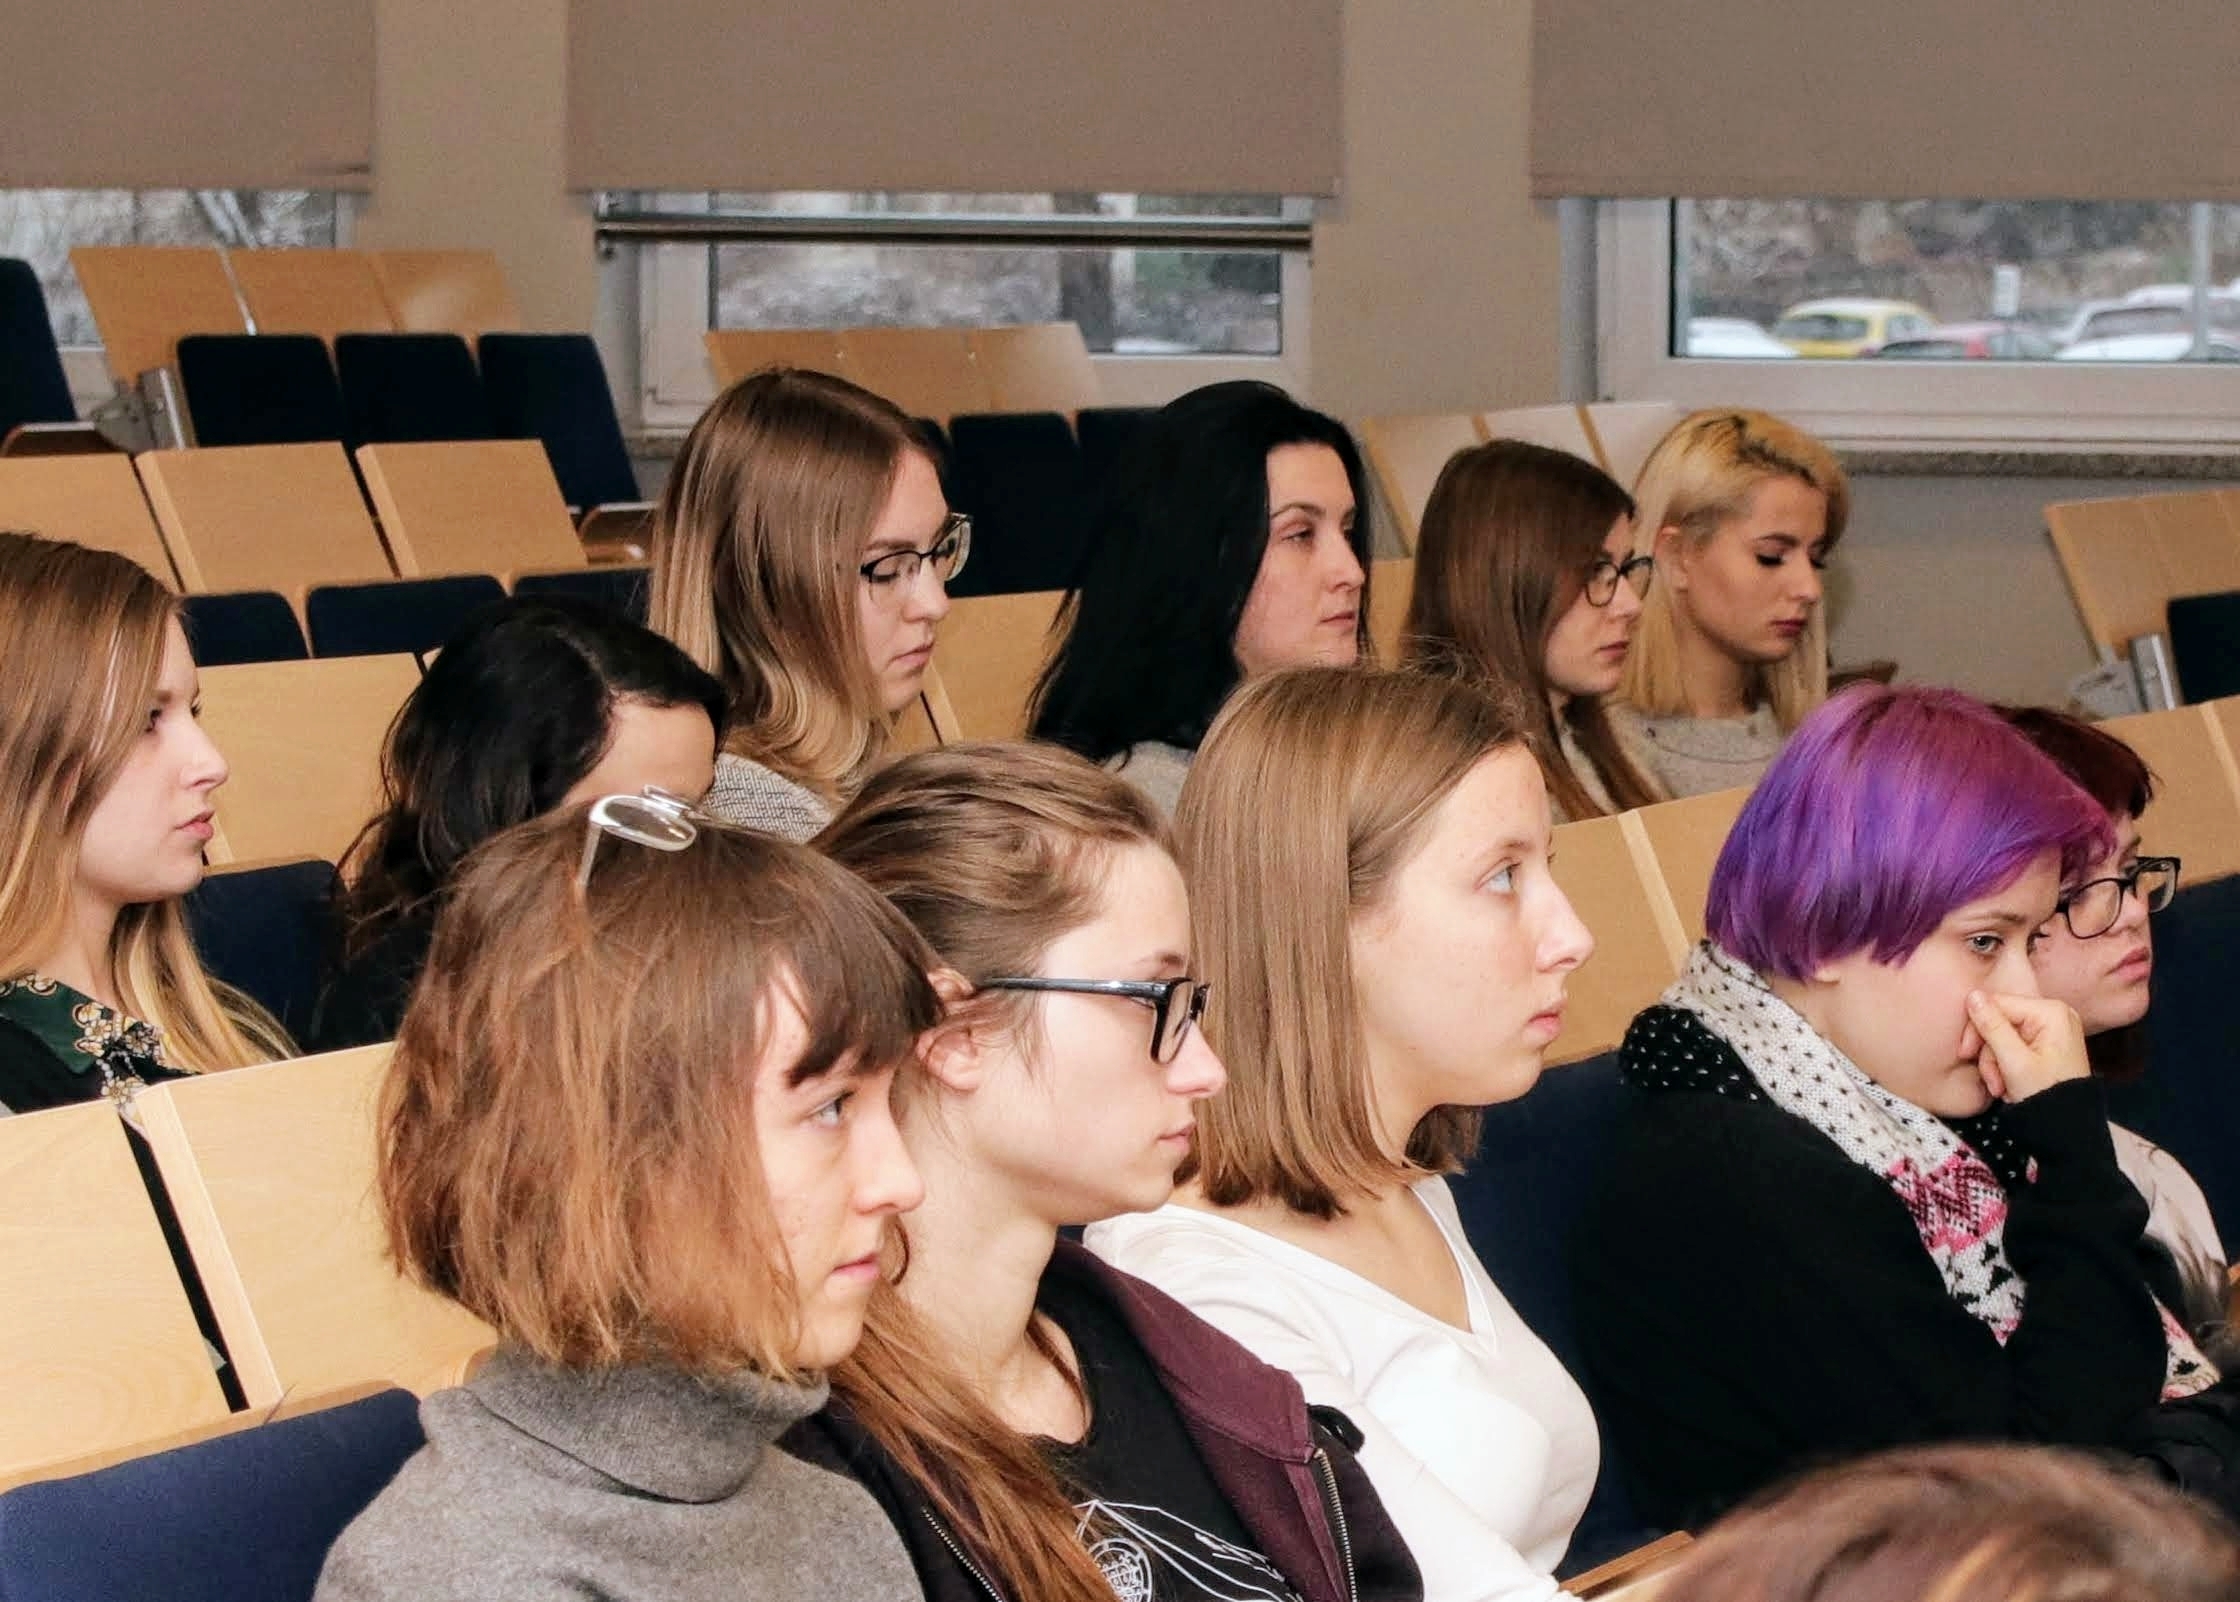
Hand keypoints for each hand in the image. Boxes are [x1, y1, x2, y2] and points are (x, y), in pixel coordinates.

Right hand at [1966, 990, 2089, 1103]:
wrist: (2069, 1127)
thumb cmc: (2045, 1094)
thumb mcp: (2013, 1061)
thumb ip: (1992, 1027)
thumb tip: (1972, 995)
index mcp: (2050, 1012)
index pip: (1997, 1005)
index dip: (1976, 1028)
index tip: (1965, 1054)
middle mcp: (2055, 1013)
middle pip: (2000, 1020)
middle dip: (1989, 1052)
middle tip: (1989, 1079)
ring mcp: (2054, 1028)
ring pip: (2004, 1034)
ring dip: (1995, 1062)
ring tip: (2000, 1087)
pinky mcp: (2049, 1041)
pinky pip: (2016, 1043)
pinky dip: (2007, 1063)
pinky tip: (2008, 1083)